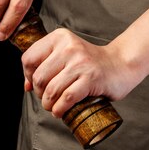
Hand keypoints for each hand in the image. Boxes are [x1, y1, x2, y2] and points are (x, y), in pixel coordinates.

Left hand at [20, 29, 140, 117]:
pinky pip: (67, 98)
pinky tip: (61, 111)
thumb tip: (26, 87)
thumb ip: (46, 65)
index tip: (37, 86)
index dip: (27, 77)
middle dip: (40, 94)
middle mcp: (69, 46)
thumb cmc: (91, 63)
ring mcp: (81, 62)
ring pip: (52, 89)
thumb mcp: (67, 55)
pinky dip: (60, 109)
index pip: (29, 59)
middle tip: (48, 99)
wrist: (122, 64)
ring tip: (54, 107)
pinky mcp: (91, 78)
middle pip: (39, 77)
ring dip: (49, 105)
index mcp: (60, 37)